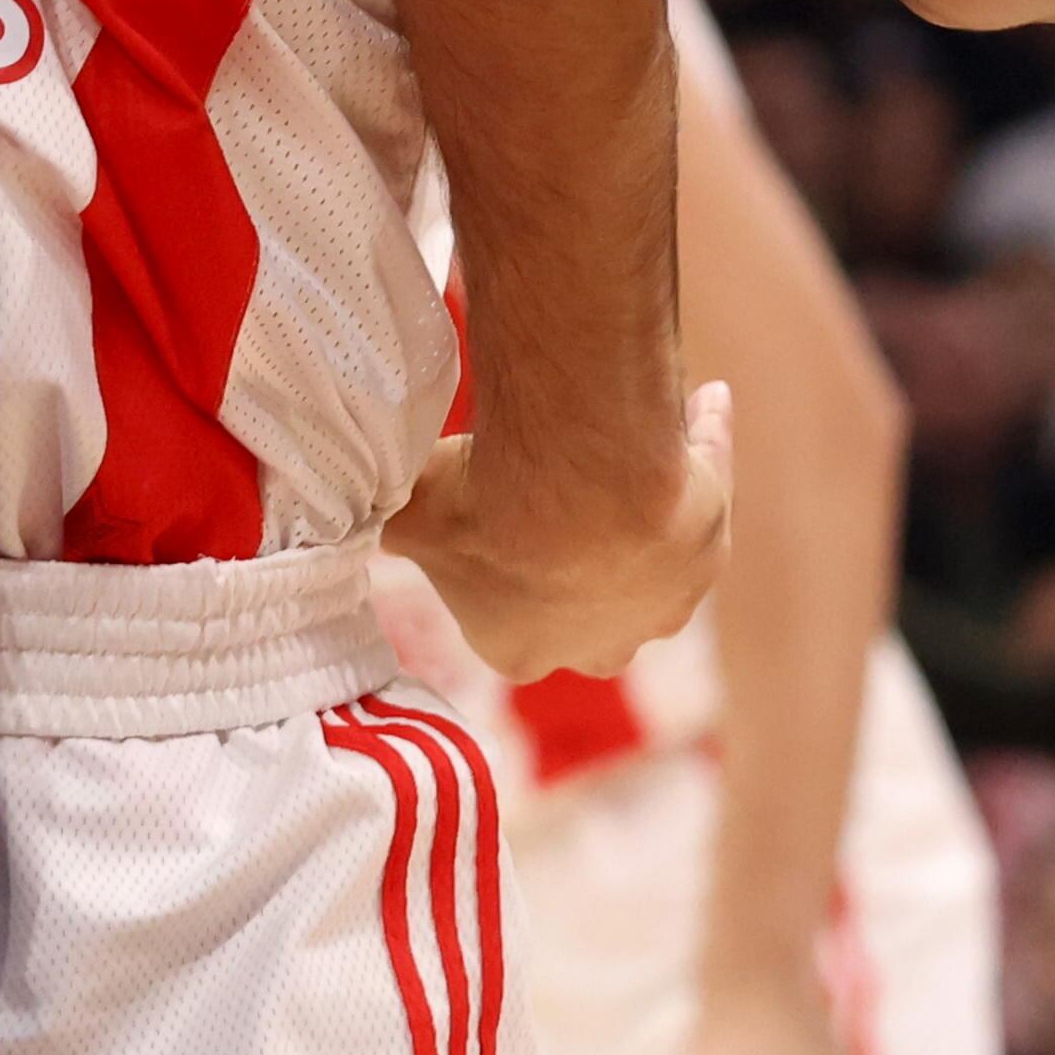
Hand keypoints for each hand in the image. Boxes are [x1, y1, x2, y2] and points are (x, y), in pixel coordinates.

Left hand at [385, 381, 732, 684]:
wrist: (577, 495)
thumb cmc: (484, 508)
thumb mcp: (408, 512)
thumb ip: (383, 518)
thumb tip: (346, 514)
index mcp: (519, 650)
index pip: (507, 631)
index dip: (498, 576)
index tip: (494, 525)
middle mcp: (596, 646)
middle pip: (587, 618)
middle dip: (576, 569)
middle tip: (562, 501)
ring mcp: (661, 608)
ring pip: (653, 562)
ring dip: (644, 510)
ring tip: (630, 443)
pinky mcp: (708, 555)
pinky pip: (707, 494)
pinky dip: (705, 446)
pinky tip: (703, 404)